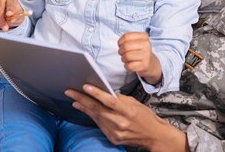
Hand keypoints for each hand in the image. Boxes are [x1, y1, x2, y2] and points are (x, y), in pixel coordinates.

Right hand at [0, 0, 24, 29]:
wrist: (10, 14)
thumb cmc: (15, 14)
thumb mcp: (19, 17)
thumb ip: (16, 18)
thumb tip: (12, 20)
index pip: (10, 4)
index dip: (9, 10)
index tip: (9, 15)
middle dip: (1, 20)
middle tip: (5, 28)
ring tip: (2, 26)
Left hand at [64, 85, 187, 150]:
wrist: (154, 136)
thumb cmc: (145, 116)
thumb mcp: (135, 103)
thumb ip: (120, 98)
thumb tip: (105, 92)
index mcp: (128, 111)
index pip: (109, 101)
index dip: (96, 93)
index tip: (85, 86)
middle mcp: (121, 122)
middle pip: (98, 109)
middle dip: (82, 99)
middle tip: (70, 92)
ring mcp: (116, 132)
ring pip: (96, 117)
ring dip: (84, 108)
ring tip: (74, 100)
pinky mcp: (113, 139)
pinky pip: (100, 125)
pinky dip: (92, 117)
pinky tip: (84, 110)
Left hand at [118, 32, 161, 84]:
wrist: (150, 62)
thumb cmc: (139, 50)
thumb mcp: (135, 41)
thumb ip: (126, 39)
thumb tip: (120, 44)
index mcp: (144, 36)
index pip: (127, 36)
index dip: (120, 41)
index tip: (121, 45)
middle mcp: (147, 45)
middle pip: (126, 46)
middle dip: (120, 50)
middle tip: (122, 53)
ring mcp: (146, 55)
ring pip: (127, 56)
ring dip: (123, 58)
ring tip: (126, 59)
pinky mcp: (144, 65)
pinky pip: (129, 66)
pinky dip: (126, 66)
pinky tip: (129, 64)